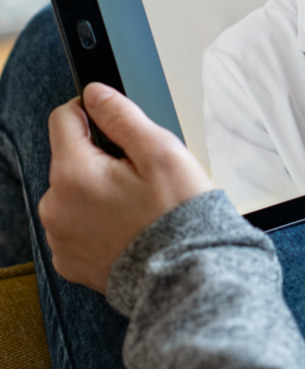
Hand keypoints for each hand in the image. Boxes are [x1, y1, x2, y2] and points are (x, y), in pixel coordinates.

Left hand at [39, 83, 213, 293]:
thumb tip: (94, 94)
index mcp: (73, 174)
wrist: (185, 274)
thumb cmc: (177, 214)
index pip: (63, 118)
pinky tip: (129, 226)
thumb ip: (122, 116)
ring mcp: (60, 237)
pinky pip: (77, 224)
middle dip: (101, 157)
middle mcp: (55, 207)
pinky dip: (98, 220)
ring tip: (138, 204)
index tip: (115, 122)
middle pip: (70, 158)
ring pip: (74, 192)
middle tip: (142, 175)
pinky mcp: (69, 261)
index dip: (91, 111)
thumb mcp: (160, 150)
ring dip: (98, 190)